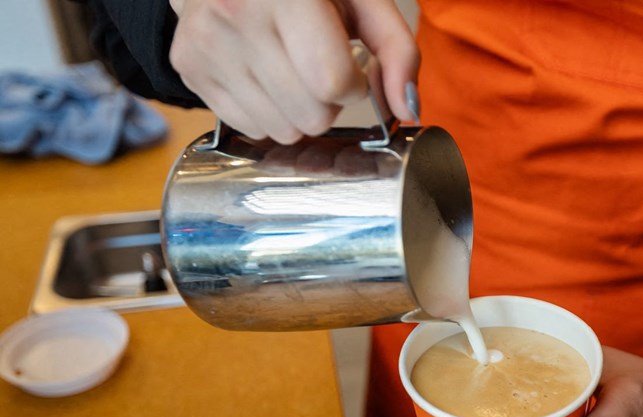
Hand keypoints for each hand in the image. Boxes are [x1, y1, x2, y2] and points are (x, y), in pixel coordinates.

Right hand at [168, 0, 418, 142]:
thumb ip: (398, 50)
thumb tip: (407, 111)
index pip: (332, 82)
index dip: (354, 84)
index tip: (349, 64)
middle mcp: (236, 13)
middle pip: (310, 115)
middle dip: (328, 101)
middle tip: (317, 63)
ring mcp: (207, 42)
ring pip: (282, 130)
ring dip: (299, 110)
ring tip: (291, 67)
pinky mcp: (188, 64)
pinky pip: (249, 127)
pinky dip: (268, 111)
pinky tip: (265, 72)